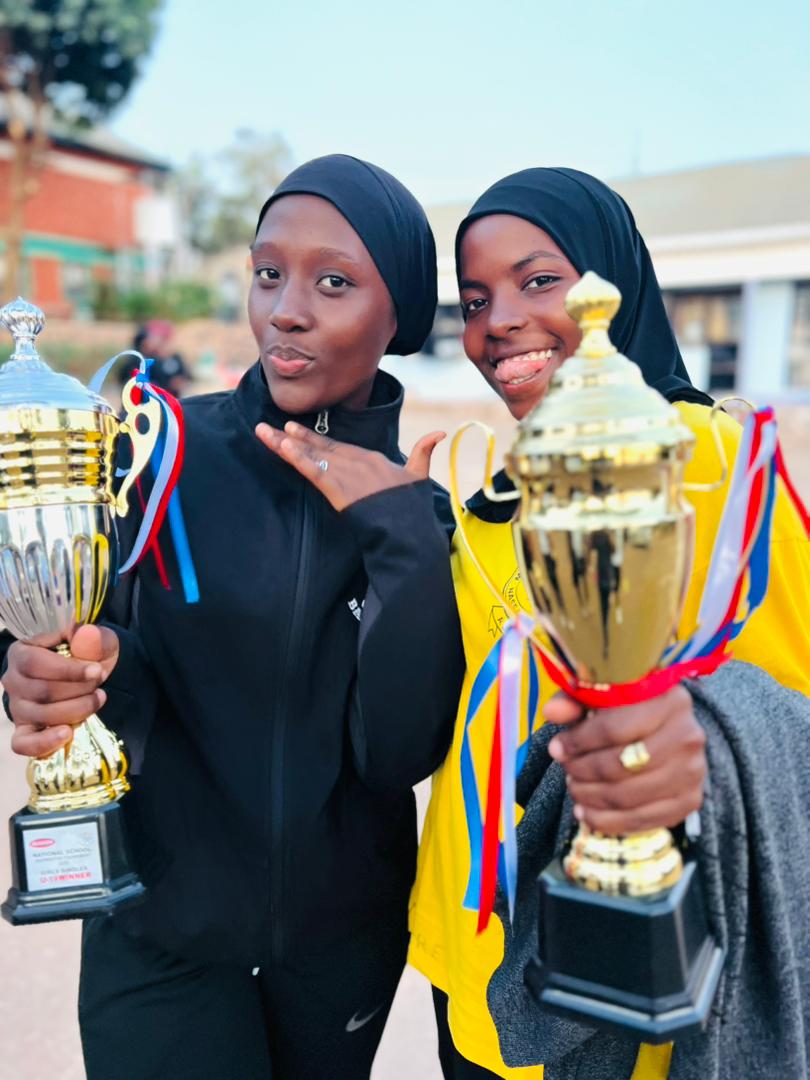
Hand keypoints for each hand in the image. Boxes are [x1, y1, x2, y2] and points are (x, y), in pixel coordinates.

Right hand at [3, 626, 119, 757]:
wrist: (91, 676)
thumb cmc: (87, 654)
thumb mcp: (96, 641)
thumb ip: (93, 638)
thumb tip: (86, 634)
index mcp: (22, 652)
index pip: (36, 663)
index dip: (68, 670)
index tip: (97, 671)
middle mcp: (13, 680)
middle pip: (42, 692)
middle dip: (79, 690)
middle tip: (100, 685)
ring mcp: (18, 707)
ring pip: (41, 715)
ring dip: (77, 710)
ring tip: (98, 699)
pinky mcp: (24, 731)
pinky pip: (23, 744)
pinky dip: (44, 743)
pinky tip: (67, 734)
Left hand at [255, 421, 444, 511]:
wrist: (407, 527)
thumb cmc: (412, 505)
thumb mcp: (418, 475)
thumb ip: (424, 451)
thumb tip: (440, 432)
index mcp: (370, 458)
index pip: (336, 447)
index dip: (314, 439)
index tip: (294, 430)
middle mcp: (355, 461)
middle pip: (318, 447)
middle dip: (293, 437)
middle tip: (270, 426)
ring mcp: (345, 474)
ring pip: (309, 455)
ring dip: (284, 443)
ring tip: (263, 431)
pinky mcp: (338, 488)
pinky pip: (313, 470)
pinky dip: (297, 457)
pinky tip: (283, 446)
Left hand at [545, 684, 705, 834]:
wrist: (667, 731)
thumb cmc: (627, 710)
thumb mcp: (601, 697)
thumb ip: (575, 701)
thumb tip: (551, 713)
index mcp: (668, 699)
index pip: (615, 728)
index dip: (579, 741)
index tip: (557, 747)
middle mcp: (688, 735)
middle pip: (621, 765)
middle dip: (583, 770)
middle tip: (566, 770)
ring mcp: (693, 771)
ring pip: (629, 795)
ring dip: (591, 796)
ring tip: (574, 788)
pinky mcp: (691, 801)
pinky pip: (643, 820)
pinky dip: (608, 821)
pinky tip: (587, 813)